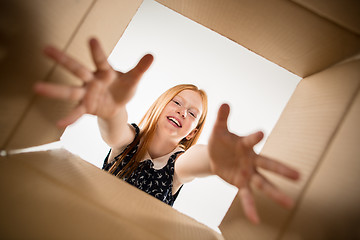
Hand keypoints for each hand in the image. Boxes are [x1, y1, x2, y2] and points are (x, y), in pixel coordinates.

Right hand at [34, 38, 152, 127]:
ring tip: (36, 87)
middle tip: (45, 48)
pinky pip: (77, 112)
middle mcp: (92, 80)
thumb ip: (140, 68)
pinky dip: (69, 118)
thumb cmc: (123, 87)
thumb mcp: (133, 79)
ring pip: (70, 91)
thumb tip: (152, 55)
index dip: (96, 51)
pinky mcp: (86, 107)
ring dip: (54, 90)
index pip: (100, 60)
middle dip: (62, 59)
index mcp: (105, 71)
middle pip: (77, 69)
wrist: (117, 105)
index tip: (91, 39)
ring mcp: (87, 94)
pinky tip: (58, 124)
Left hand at [208, 104, 299, 223]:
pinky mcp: (240, 184)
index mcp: (245, 144)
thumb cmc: (220, 141)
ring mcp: (247, 173)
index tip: (261, 133)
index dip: (255, 137)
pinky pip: (246, 196)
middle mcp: (251, 160)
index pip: (251, 140)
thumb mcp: (218, 130)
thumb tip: (224, 103)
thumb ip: (222, 118)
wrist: (214, 156)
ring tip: (290, 204)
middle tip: (299, 176)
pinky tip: (256, 220)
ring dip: (275, 194)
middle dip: (282, 170)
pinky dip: (251, 208)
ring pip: (263, 184)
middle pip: (268, 165)